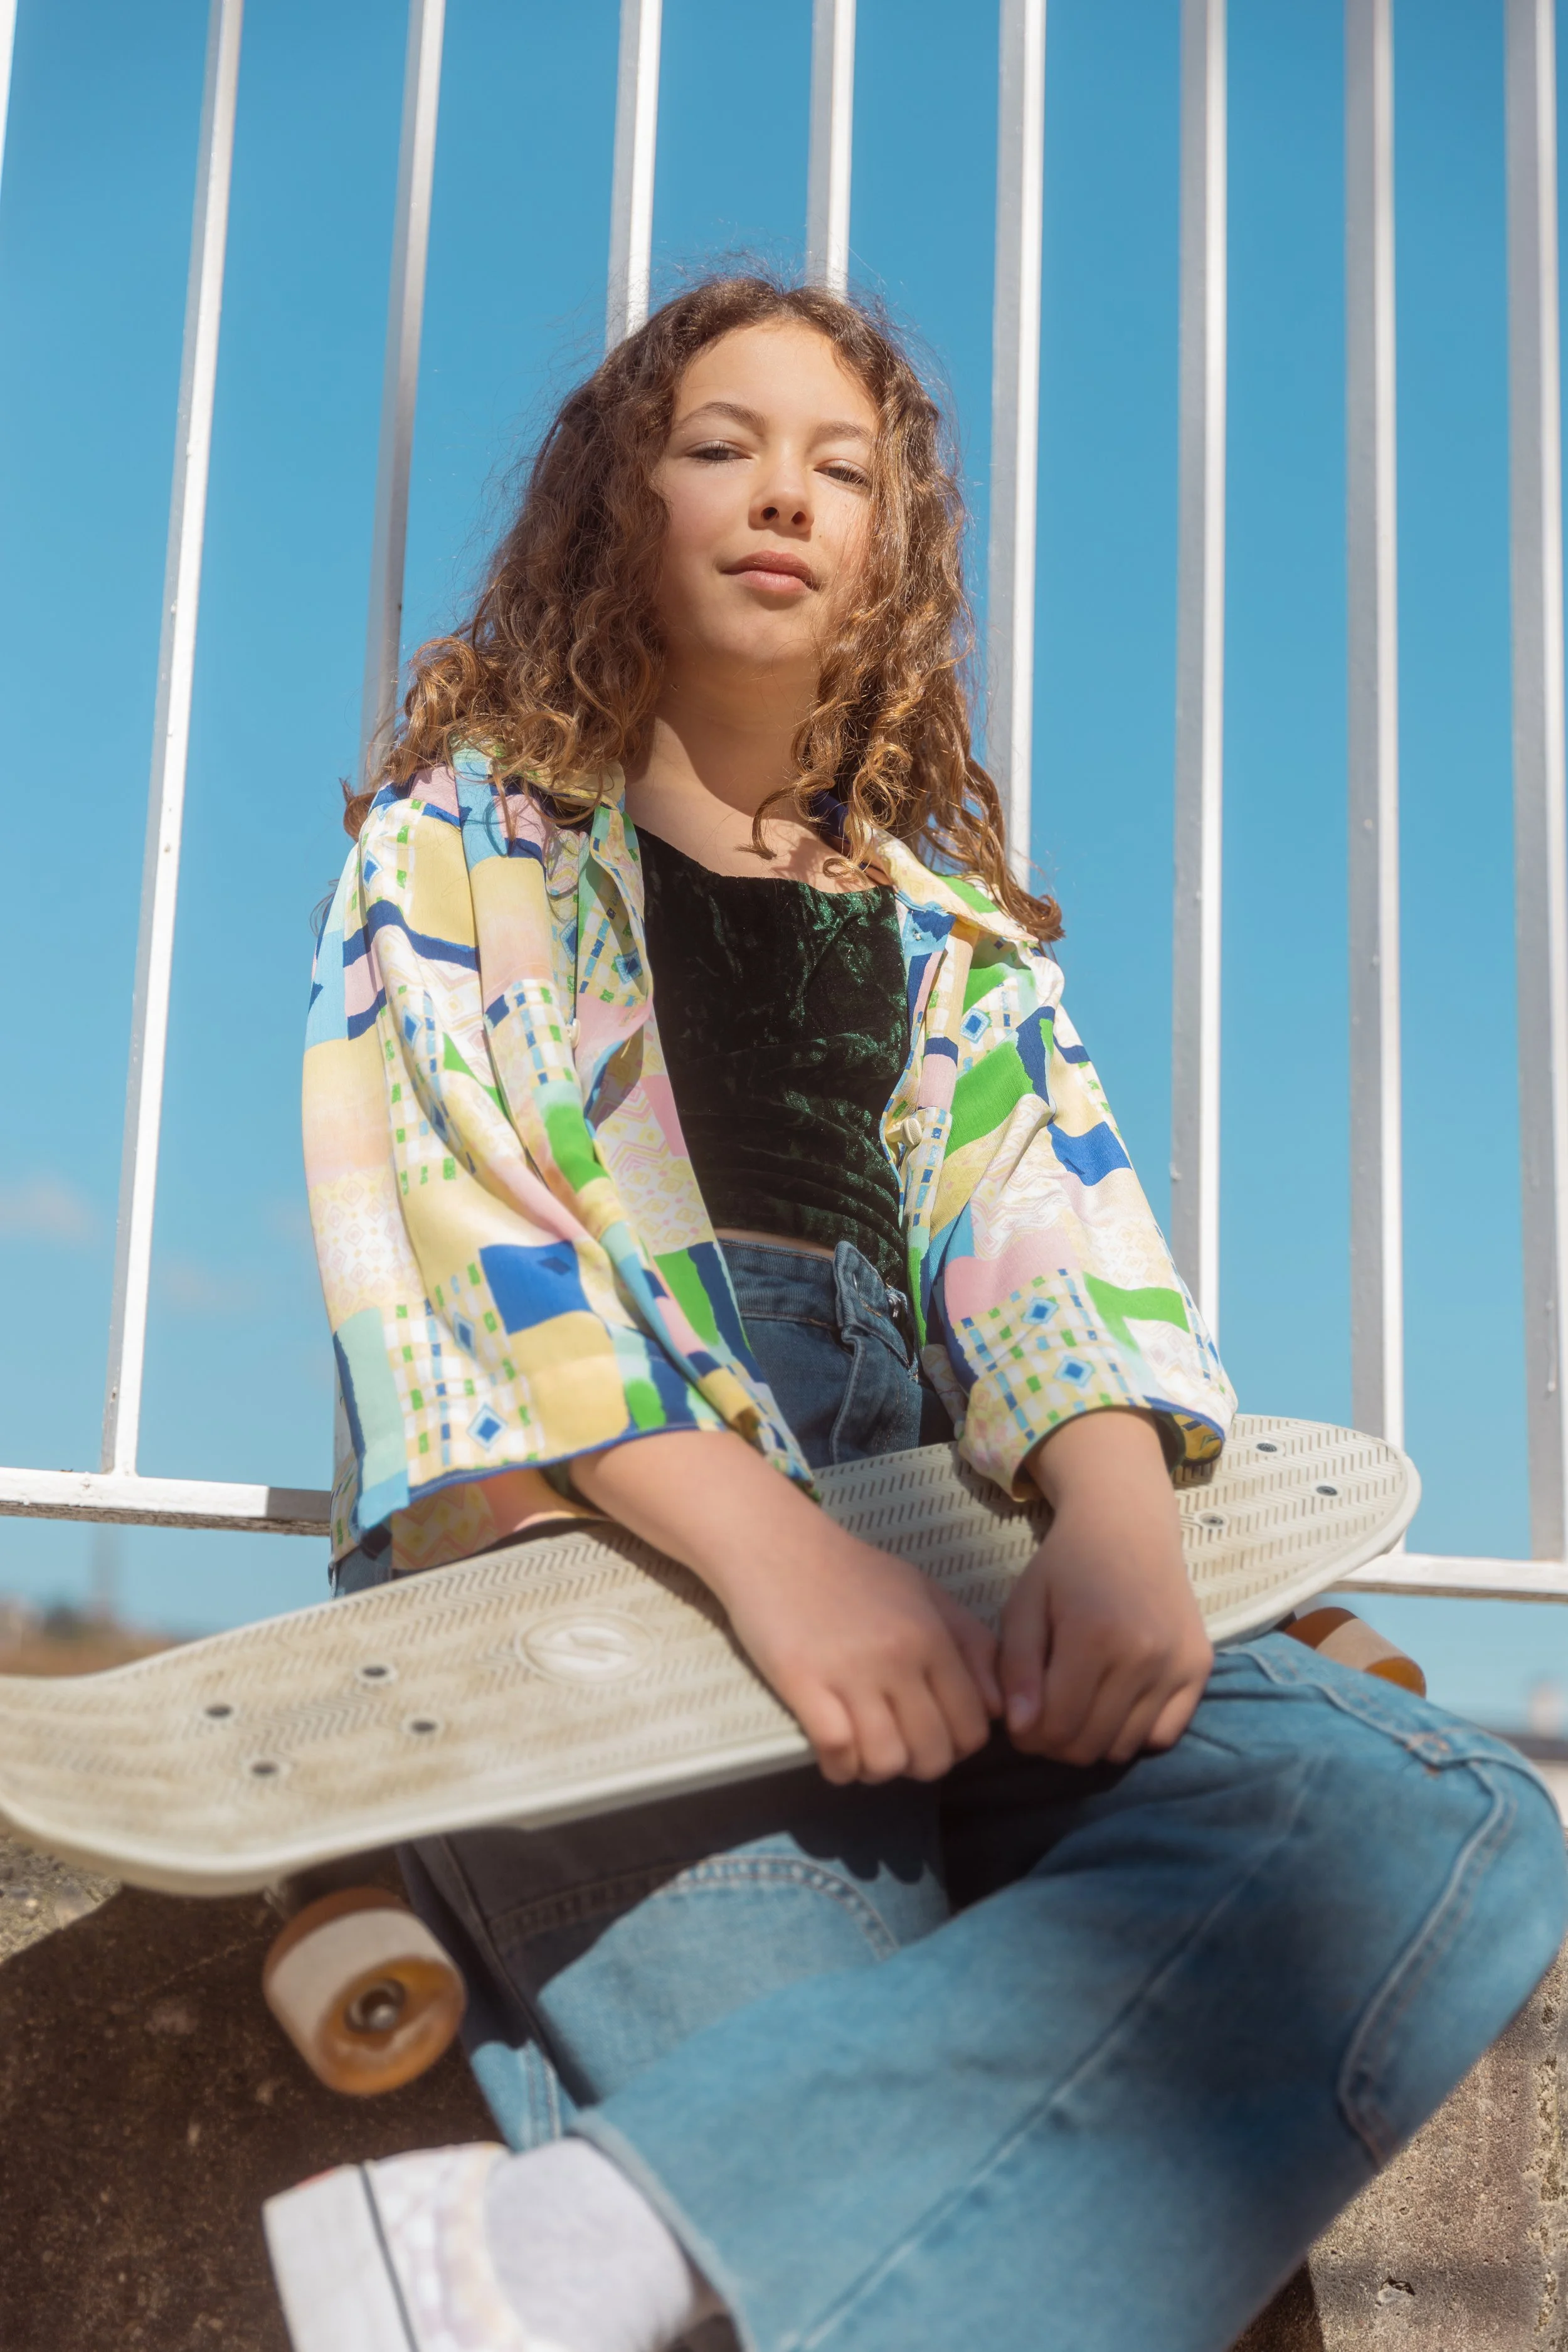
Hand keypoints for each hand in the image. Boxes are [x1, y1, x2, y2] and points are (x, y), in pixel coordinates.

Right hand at [571, 1430, 999, 1784]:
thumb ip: (970, 1643)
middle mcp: (899, 1658)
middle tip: (898, 1745)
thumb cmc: (851, 1570)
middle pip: (933, 1754)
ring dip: (877, 1769)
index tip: (935, 1734)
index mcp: (933, 1636)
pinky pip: (837, 1754)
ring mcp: (850, 1673)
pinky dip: (840, 1768)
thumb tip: (999, 1707)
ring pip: (886, 1762)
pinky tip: (835, 1753)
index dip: (959, 1745)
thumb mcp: (924, 1592)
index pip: (972, 1727)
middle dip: (919, 1764)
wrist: (775, 1544)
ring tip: (864, 1749)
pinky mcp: (803, 1684)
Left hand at [1001, 1410, 1212, 1764]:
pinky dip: (1135, 1733)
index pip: (1057, 1727)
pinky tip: (1115, 1704)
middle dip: (1056, 1745)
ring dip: (1093, 1741)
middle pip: (1089, 1745)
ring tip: (1078, 1709)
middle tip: (1044, 1719)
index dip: (1029, 1737)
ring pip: (1125, 1747)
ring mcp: (1177, 1664)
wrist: (1128, 1525)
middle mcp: (1143, 1655)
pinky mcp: (1200, 1668)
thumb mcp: (1023, 1606)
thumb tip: (1020, 1729)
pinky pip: (1164, 1735)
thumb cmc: (1065, 1565)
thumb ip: (1016, 1668)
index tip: (1020, 1722)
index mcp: (1093, 1637)